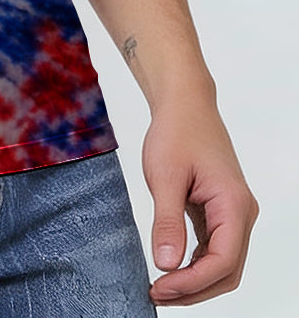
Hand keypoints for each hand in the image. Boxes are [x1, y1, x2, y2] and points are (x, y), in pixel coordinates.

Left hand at [142, 97, 258, 305]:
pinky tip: (170, 268)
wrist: (185, 104)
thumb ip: (167, 221)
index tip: (160, 287)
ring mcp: (233, 214)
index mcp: (234, 205)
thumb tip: (166, 265)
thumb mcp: (164, 175)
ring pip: (222, 264)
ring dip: (195, 281)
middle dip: (194, 289)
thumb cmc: (176, 132)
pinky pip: (214, 248)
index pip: (223, 261)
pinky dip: (195, 264)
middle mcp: (241, 214)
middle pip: (227, 270)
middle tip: (156, 294)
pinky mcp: (220, 212)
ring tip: (160, 288)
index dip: (193, 282)